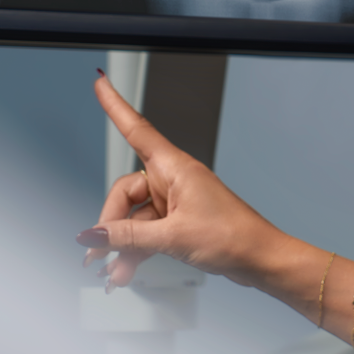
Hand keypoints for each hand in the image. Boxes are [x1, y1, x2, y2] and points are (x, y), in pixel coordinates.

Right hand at [78, 72, 286, 288]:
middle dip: (111, 222)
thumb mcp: (172, 236)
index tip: (101, 83)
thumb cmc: (232, 236)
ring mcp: (178, 200)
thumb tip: (95, 234)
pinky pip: (147, 229)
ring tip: (114, 270)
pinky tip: (127, 268)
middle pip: (126, 191)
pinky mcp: (181, 220)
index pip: (137, 130)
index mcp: (176, 168)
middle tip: (101, 251)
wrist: (259, 257)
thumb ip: (128, 236)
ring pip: (135, 216)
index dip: (116, 106)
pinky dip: (136, 248)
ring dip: (122, 243)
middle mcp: (175, 179)